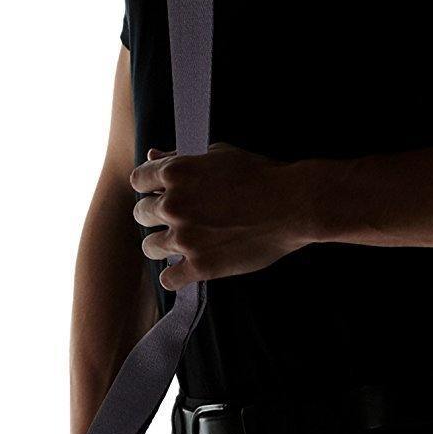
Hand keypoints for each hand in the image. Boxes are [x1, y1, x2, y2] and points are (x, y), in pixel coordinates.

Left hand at [129, 142, 312, 288]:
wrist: (294, 205)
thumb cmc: (261, 175)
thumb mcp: (219, 154)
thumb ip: (181, 158)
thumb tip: (154, 155)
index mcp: (175, 172)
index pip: (138, 181)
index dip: (150, 187)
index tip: (161, 194)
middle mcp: (173, 205)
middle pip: (142, 214)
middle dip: (156, 216)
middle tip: (178, 220)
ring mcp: (185, 237)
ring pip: (150, 247)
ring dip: (163, 245)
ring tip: (183, 243)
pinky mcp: (200, 266)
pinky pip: (169, 278)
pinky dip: (175, 275)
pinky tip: (186, 269)